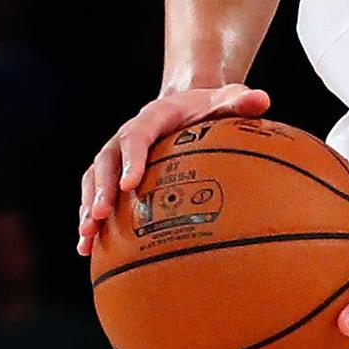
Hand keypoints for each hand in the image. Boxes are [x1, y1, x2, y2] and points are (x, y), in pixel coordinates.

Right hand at [77, 82, 271, 255]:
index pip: (136, 136)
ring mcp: (118, 156)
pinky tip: (86, 249)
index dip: (131, 160)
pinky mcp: (115, 173)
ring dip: (86, 208)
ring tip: (86, 237)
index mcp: (152, 118)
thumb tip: (262, 99)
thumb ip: (240, 101)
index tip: (129, 185)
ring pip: (93, 180)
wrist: (188, 105)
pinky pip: (94, 194)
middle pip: (106, 161)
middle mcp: (127, 135)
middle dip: (99, 190)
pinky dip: (88, 219)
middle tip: (99, 216)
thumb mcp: (227, 100)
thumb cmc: (210, 107)